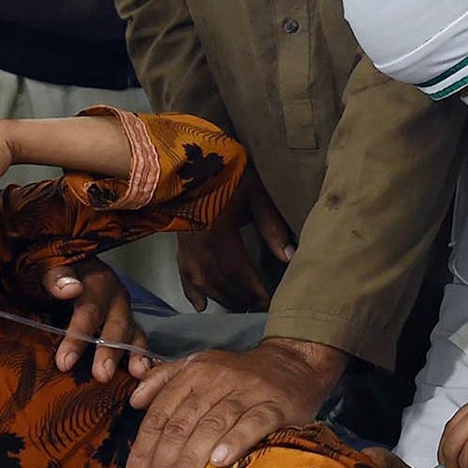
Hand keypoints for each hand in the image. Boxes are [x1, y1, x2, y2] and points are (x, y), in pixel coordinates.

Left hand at [42, 257, 149, 381]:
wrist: (67, 274)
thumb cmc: (56, 275)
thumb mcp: (48, 268)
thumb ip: (56, 276)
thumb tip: (70, 288)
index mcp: (97, 282)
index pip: (89, 310)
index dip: (78, 337)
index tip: (65, 362)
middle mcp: (116, 299)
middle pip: (117, 325)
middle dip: (111, 351)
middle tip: (103, 375)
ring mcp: (124, 315)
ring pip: (134, 335)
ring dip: (135, 356)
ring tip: (137, 374)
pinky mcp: (128, 330)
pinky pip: (138, 345)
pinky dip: (142, 360)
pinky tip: (143, 378)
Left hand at [123, 338, 344, 467]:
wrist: (293, 363)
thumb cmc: (239, 375)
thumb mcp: (199, 368)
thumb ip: (164, 380)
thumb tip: (135, 401)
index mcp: (192, 374)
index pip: (160, 415)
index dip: (143, 449)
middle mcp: (215, 381)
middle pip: (181, 424)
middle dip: (161, 463)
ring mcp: (246, 392)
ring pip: (211, 426)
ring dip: (190, 459)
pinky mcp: (274, 405)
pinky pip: (252, 423)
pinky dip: (235, 441)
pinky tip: (219, 463)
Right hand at [176, 172, 293, 312]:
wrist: (188, 158)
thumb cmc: (227, 172)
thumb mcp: (254, 193)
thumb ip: (271, 226)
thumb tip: (289, 257)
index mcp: (218, 233)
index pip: (238, 271)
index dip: (254, 290)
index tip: (270, 303)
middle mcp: (199, 246)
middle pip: (221, 282)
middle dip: (241, 298)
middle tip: (260, 309)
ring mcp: (185, 247)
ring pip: (204, 283)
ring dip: (223, 298)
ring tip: (241, 308)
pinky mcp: (178, 245)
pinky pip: (183, 275)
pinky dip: (192, 293)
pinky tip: (202, 307)